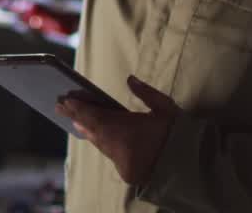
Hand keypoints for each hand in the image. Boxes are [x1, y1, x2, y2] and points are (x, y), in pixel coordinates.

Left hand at [56, 75, 179, 185]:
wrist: (191, 167)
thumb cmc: (178, 134)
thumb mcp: (166, 108)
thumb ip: (146, 92)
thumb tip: (130, 79)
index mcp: (127, 129)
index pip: (95, 116)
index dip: (79, 108)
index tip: (65, 100)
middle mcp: (119, 147)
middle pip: (93, 130)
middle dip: (77, 117)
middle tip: (60, 106)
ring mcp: (122, 162)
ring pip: (100, 144)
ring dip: (88, 130)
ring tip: (75, 119)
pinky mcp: (127, 173)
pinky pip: (110, 154)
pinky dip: (101, 143)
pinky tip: (93, 135)